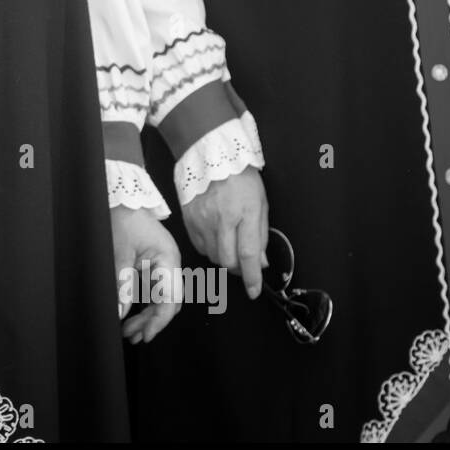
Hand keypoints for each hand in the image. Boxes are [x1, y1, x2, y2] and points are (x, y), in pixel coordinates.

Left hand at [112, 205, 181, 343]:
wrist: (122, 200)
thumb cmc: (123, 220)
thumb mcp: (120, 255)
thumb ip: (122, 285)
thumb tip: (120, 312)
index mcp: (169, 261)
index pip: (171, 300)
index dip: (159, 321)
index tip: (146, 335)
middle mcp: (170, 266)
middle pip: (167, 303)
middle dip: (151, 322)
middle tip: (132, 337)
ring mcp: (164, 267)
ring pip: (160, 300)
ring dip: (146, 316)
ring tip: (128, 332)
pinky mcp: (154, 267)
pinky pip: (153, 291)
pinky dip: (143, 305)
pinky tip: (130, 317)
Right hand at [181, 166, 268, 299]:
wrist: (211, 158)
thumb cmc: (241, 178)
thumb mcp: (260, 204)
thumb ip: (260, 235)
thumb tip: (260, 263)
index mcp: (243, 214)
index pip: (247, 255)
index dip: (252, 278)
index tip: (254, 291)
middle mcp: (221, 220)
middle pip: (227, 260)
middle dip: (238, 268)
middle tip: (243, 263)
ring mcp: (201, 221)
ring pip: (212, 256)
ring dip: (224, 258)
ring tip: (229, 245)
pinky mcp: (189, 220)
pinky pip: (199, 246)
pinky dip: (209, 249)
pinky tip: (215, 239)